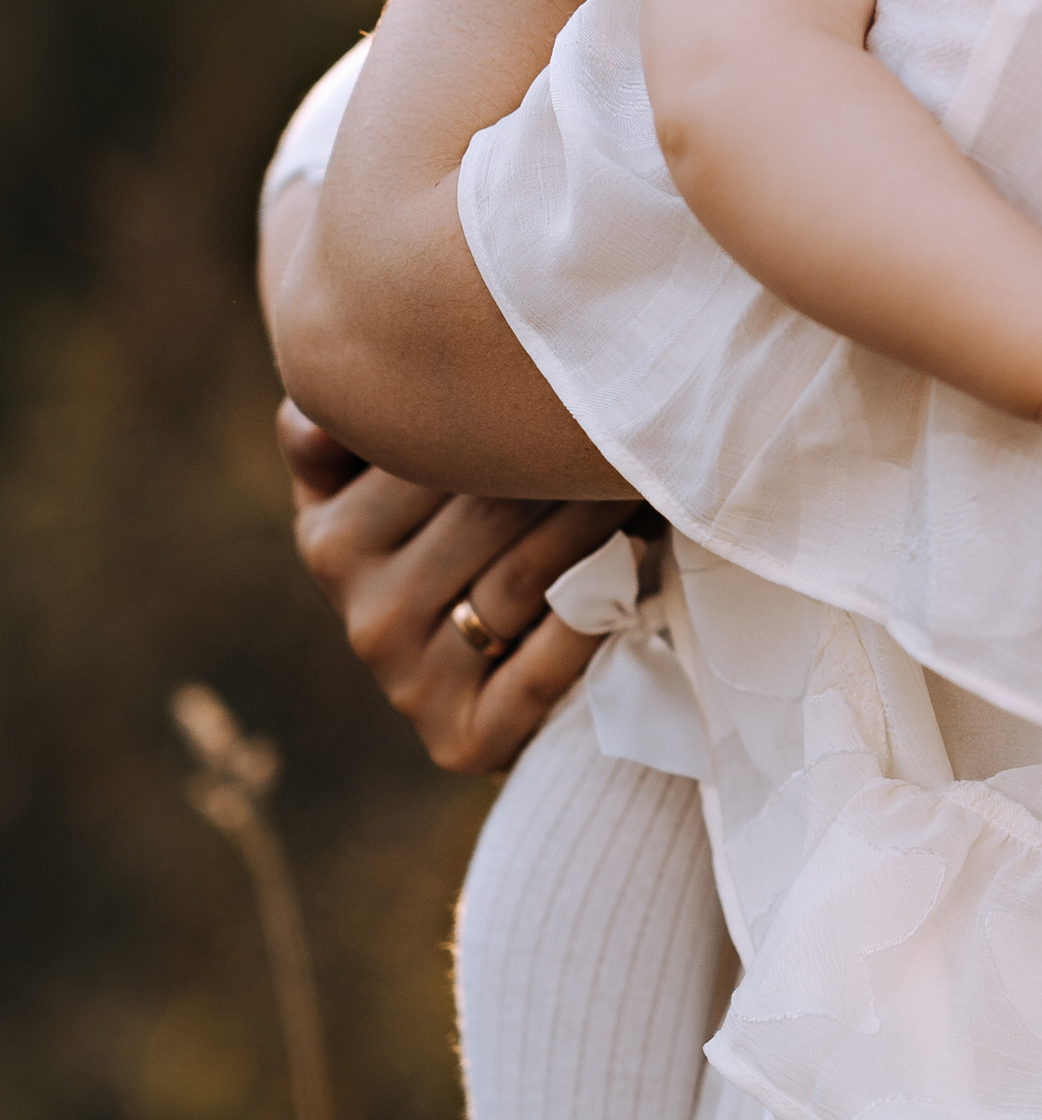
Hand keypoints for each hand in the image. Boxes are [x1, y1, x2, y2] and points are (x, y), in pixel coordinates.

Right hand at [278, 400, 640, 776]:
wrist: (475, 680)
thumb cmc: (442, 544)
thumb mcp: (374, 481)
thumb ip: (345, 426)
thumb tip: (323, 394)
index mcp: (330, 541)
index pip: (431, 458)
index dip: (506, 416)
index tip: (568, 380)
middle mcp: (363, 618)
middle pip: (488, 512)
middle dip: (562, 463)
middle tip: (629, 424)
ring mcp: (410, 685)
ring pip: (525, 576)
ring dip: (597, 523)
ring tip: (641, 481)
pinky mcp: (463, 739)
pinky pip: (543, 665)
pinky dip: (594, 612)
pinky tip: (635, 568)